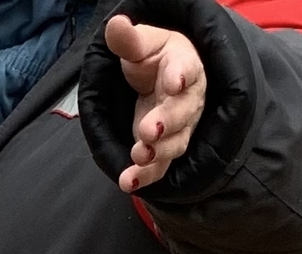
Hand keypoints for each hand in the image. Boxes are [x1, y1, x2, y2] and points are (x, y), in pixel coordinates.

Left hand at [103, 16, 205, 191]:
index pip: (187, 69)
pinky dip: (144, 177)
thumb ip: (129, 40)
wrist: (163, 84)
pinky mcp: (165, 151)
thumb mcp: (143, 46)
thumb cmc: (155, 61)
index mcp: (183, 66)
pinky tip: (128, 181)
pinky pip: (159, 167)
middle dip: (167, 122)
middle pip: (183, 112)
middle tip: (149, 130)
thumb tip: (114, 24)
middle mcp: (187, 100)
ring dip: (157, 153)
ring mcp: (178, 129)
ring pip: (174, 143)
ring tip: (138, 155)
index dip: (181, 75)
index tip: (175, 81)